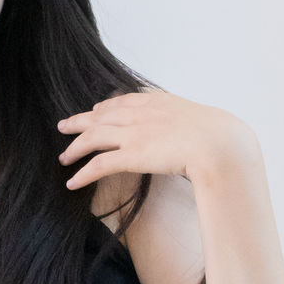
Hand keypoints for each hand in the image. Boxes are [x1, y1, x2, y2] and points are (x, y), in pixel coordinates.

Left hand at [56, 90, 254, 193]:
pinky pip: (98, 165)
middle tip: (63, 126)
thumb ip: (189, 122)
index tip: (95, 110)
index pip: (122, 101)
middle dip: (80, 122)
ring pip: (92, 138)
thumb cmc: (219, 136)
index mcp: (156, 102)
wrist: (219, 143)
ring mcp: (133, 134)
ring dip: (75, 148)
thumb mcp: (201, 119)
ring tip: (63, 158)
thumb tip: (197, 131)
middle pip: (100, 116)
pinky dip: (82, 174)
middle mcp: (139, 114)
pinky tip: (72, 182)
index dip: (105, 107)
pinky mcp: (131, 155)